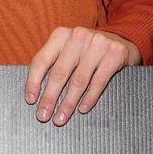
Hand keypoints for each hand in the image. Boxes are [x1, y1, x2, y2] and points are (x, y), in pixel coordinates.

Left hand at [24, 27, 140, 126]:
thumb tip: (36, 95)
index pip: (41, 60)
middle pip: (59, 72)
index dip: (33, 82)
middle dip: (50, 98)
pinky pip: (99, 81)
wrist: (121, 41)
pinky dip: (89, 98)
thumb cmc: (87, 52)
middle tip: (43, 116)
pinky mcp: (115, 54)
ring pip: (78, 80)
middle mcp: (78, 36)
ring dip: (68, 103)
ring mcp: (98, 44)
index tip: (31, 101)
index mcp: (61, 35)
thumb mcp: (68, 51)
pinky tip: (82, 109)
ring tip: (61, 118)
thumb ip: (54, 64)